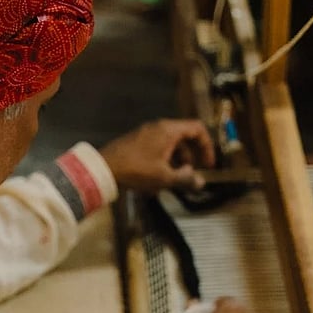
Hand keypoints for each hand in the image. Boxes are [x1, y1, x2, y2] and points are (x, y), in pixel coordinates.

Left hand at [98, 119, 214, 192]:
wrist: (104, 169)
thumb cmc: (137, 170)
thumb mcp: (164, 177)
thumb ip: (185, 179)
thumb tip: (201, 182)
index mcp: (169, 130)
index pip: (197, 129)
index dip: (207, 146)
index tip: (208, 164)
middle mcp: (158, 127)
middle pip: (184, 139)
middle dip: (190, 159)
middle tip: (190, 176)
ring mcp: (146, 134)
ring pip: (169, 147)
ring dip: (174, 164)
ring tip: (171, 183)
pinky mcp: (136, 143)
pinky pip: (156, 151)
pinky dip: (161, 164)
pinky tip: (154, 184)